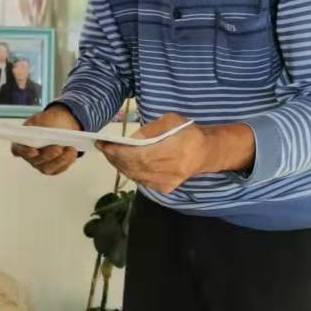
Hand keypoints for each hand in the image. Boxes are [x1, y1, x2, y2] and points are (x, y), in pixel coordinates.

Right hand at [11, 104, 84, 175]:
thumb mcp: (41, 119)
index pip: (18, 149)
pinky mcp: (53, 169)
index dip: (24, 151)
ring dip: (60, 160)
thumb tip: (42, 133)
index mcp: (22, 142)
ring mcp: (41, 164)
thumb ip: (39, 126)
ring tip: (70, 149)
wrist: (60, 125)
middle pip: (36, 160)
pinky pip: (59, 168)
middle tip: (58, 147)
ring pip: (48, 168)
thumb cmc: (47, 122)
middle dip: (48, 155)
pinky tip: (72, 152)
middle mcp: (29, 157)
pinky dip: (67, 161)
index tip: (33, 151)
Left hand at [96, 113, 251, 194]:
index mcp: (174, 151)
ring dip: (119, 165)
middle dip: (115, 157)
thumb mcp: (172, 121)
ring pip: (136, 176)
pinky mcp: (165, 188)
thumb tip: (131, 139)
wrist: (206, 153)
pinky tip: (122, 163)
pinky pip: (141, 181)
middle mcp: (170, 170)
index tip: (105, 145)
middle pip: (135, 167)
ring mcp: (167, 183)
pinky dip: (129, 172)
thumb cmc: (188, 133)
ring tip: (109, 154)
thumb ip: (151, 129)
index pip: (140, 155)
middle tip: (103, 148)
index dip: (120, 152)